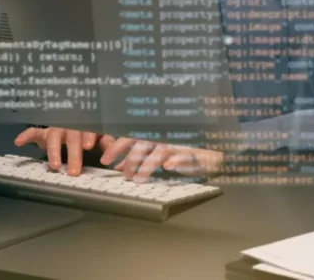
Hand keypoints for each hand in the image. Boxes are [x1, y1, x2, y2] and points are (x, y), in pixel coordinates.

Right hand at [13, 126, 115, 175]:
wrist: (73, 115)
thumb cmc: (88, 129)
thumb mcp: (100, 134)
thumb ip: (106, 142)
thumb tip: (113, 153)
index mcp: (86, 124)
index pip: (88, 128)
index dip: (88, 135)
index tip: (88, 146)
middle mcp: (70, 124)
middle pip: (71, 136)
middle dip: (73, 153)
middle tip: (74, 171)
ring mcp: (56, 127)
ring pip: (53, 135)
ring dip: (53, 150)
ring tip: (54, 165)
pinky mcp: (44, 132)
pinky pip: (33, 131)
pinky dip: (26, 135)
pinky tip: (18, 141)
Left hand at [100, 137, 224, 182]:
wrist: (210, 151)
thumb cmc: (179, 151)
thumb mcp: (155, 153)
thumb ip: (137, 157)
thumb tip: (118, 166)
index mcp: (153, 135)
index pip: (130, 137)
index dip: (116, 147)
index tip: (104, 160)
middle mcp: (163, 137)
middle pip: (142, 144)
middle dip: (130, 161)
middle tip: (126, 176)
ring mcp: (179, 144)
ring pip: (159, 151)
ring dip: (147, 165)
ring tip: (139, 178)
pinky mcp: (195, 153)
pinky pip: (185, 155)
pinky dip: (177, 160)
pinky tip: (169, 165)